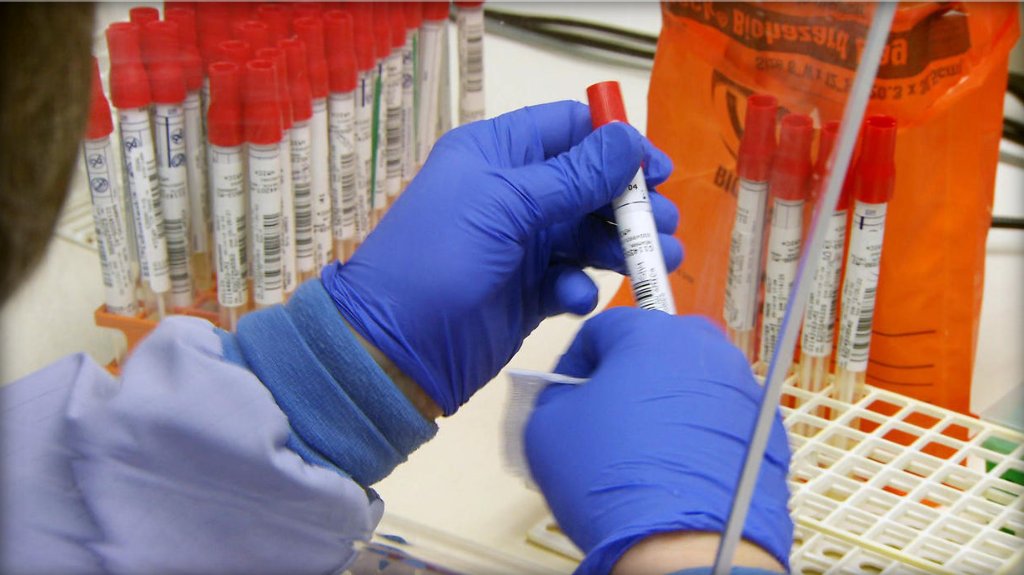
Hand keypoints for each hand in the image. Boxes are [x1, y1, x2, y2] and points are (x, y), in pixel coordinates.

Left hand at [322, 101, 680, 415]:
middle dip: (628, 203)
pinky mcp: (528, 290)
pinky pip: (570, 277)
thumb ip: (573, 176)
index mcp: (496, 154)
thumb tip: (629, 141)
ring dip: (621, 245)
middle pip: (588, 183)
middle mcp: (511, 192)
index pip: (567, 130)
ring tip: (659, 260)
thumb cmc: (442, 259)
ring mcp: (520, 243)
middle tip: (664, 224)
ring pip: (587, 232)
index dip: (615, 144)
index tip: (657, 171)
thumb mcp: (506, 206)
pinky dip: (580, 285)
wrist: (397, 347)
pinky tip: (574, 297)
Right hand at [525, 308, 791, 574]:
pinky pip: (723, 420)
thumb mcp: (547, 429)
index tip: (568, 394)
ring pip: (692, 384)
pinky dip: (700, 435)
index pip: (602, 328)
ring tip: (644, 453)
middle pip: (654, 349)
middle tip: (606, 420)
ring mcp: (744, 389)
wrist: (687, 545)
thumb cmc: (612, 479)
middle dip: (626, 377)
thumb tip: (569, 394)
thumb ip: (554, 394)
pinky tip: (678, 470)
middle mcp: (706, 349)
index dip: (577, 361)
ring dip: (666, 405)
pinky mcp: (771, 431)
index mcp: (651, 333)